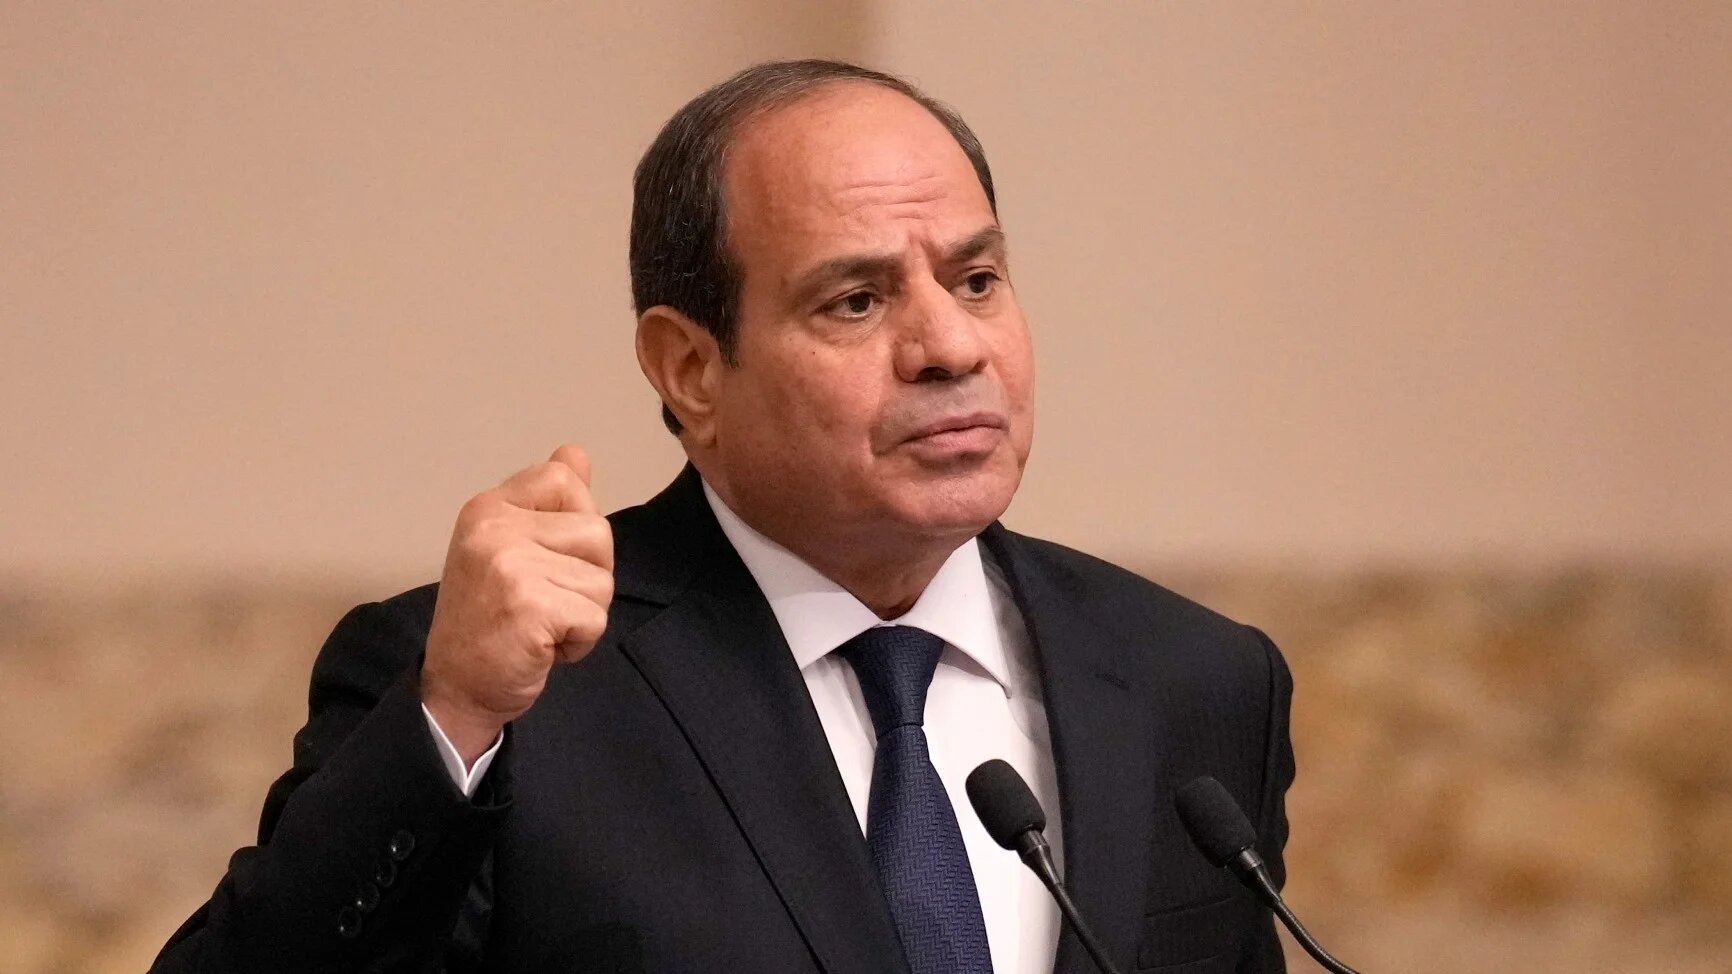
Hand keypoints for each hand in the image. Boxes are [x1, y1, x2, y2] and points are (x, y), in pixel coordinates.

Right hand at [421, 445, 613, 762]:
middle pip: (597, 532)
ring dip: (583, 612)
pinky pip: (595, 617)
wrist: (455, 688)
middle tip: (543, 601)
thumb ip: (546, 503)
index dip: (576, 522)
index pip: (564, 478)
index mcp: (489, 507)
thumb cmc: (488, 621)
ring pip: (601, 579)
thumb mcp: (509, 548)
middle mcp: (495, 526)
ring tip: (541, 624)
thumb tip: (575, 453)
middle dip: (587, 576)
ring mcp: (510, 564)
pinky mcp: (530, 605)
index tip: (548, 558)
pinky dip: (580, 642)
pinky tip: (543, 647)